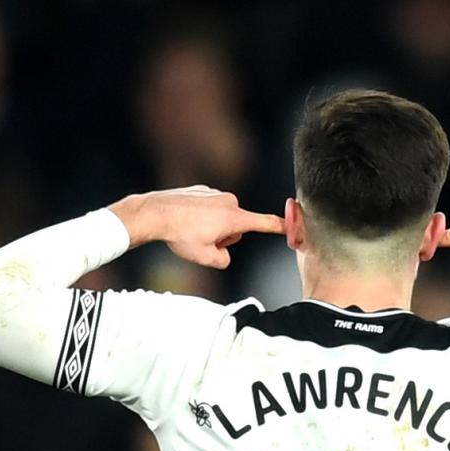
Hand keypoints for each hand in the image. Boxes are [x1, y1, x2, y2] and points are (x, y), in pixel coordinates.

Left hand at [110, 186, 283, 268]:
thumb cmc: (180, 235)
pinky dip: (200, 216)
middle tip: (203, 241)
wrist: (155, 213)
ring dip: (211, 226)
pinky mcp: (201, 189)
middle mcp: (228, 201)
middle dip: (225, 236)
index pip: (265, 223)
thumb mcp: (206, 258)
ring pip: (221, 217)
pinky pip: (208, 207)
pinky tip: (184, 220)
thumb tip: (223, 253)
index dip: (281, 227)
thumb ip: (224, 260)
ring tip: (190, 230)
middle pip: (237, 226)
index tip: (294, 225)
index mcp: (234, 217)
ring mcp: (214, 193)